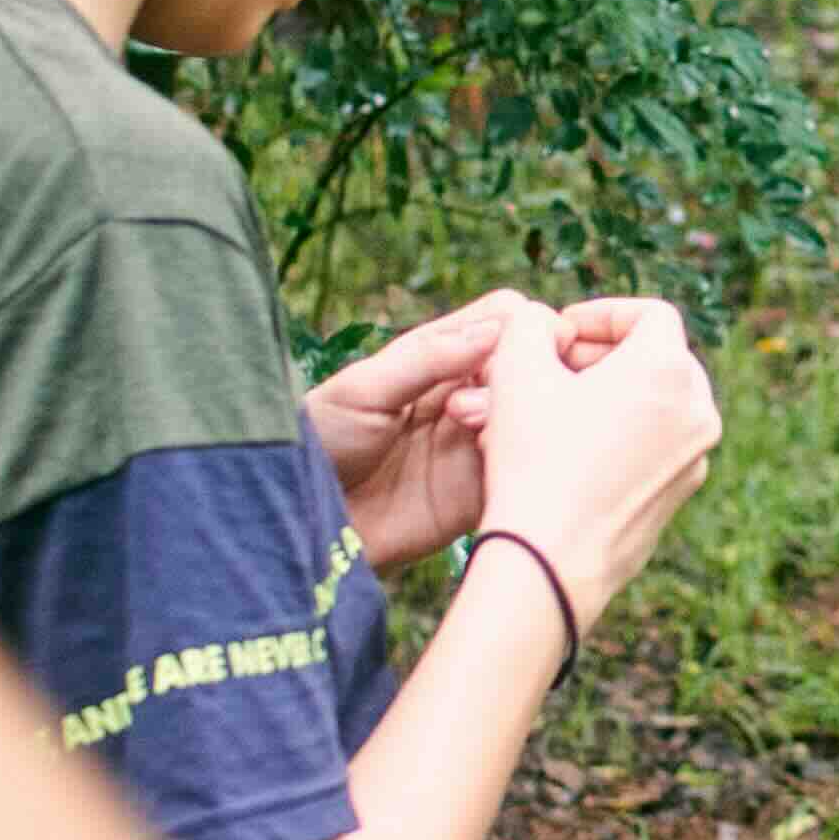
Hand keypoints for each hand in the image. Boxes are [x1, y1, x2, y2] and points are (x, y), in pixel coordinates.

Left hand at [308, 291, 551, 568]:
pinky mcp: (481, 493)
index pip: (505, 320)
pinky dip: (528, 463)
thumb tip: (498, 329)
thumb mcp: (365, 389)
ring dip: (524, 417)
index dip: (527, 325)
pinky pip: (527, 472)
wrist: (300, 518)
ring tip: (475, 430)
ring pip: (538, 417)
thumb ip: (429, 358)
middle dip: (532, 372)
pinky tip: (496, 464)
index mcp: (438, 357)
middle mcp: (467, 394)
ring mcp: (477, 444)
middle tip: (496, 395)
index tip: (528, 344)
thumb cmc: (320, 440)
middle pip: (534, 365)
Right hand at [465, 296, 723, 617]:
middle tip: (552, 370)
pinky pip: (654, 446)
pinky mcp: (680, 494)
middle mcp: (698, 410)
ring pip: (655, 405)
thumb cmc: (533, 460)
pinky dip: (620, 435)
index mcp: (669, 369)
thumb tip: (545, 324)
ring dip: (607, 396)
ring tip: (553, 411)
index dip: (601, 314)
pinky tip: (570, 452)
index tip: (561, 333)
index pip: (650, 314)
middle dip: (601, 357)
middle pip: (656, 359)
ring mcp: (696, 457)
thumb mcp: (515, 369)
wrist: (550, 561)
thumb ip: (529, 323)